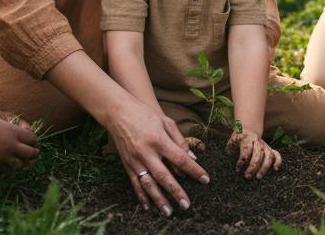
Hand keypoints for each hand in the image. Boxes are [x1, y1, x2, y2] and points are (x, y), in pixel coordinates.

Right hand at [0, 115, 39, 169]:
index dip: (34, 141)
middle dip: (34, 154)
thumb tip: (26, 130)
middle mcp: (10, 144)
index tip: (34, 143)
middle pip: (30, 153)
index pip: (32, 138)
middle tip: (35, 154)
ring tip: (25, 162)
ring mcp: (3, 155)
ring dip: (23, 163)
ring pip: (20, 163)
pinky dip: (10, 167)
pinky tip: (10, 164)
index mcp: (13, 131)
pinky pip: (7, 169)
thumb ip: (12, 128)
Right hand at [106, 97, 207, 215]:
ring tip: (168, 211)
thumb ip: (180, 140)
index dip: (194, 170)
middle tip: (186, 205)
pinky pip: (135, 183)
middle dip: (176, 192)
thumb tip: (192, 159)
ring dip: (158, 199)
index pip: (180, 159)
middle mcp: (146, 152)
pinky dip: (142, 196)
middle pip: (164, 176)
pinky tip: (149, 206)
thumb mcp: (166, 122)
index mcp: (159, 139)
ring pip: (148, 184)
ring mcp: (135, 159)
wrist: (118, 112)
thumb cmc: (145, 115)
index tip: (205, 180)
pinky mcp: (127, 164)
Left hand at [228, 131, 281, 178]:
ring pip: (268, 155)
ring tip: (258, 177)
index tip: (238, 169)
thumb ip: (230, 146)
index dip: (242, 159)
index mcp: (247, 139)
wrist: (248, 130)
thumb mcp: (233, 140)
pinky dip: (278, 161)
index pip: (246, 149)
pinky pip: (276, 154)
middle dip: (253, 166)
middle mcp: (257, 142)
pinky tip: (275, 169)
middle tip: (247, 176)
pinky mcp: (270, 149)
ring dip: (264, 167)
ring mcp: (265, 146)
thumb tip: (228, 153)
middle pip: (258, 154)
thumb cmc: (239, 139)